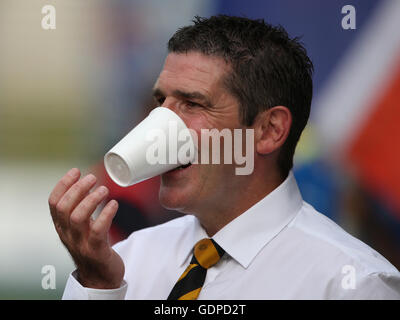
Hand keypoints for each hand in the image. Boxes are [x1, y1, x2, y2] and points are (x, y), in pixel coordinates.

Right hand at [48, 168, 123, 288]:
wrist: (100, 277)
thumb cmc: (93, 247)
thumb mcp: (81, 227)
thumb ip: (80, 209)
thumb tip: (86, 182)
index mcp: (62, 227)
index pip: (54, 203)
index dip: (63, 184)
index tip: (75, 171)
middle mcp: (68, 235)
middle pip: (64, 208)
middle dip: (77, 189)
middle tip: (92, 178)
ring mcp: (81, 244)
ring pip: (77, 218)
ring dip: (91, 200)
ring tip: (104, 189)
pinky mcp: (97, 251)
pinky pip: (98, 230)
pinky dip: (106, 214)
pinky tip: (114, 204)